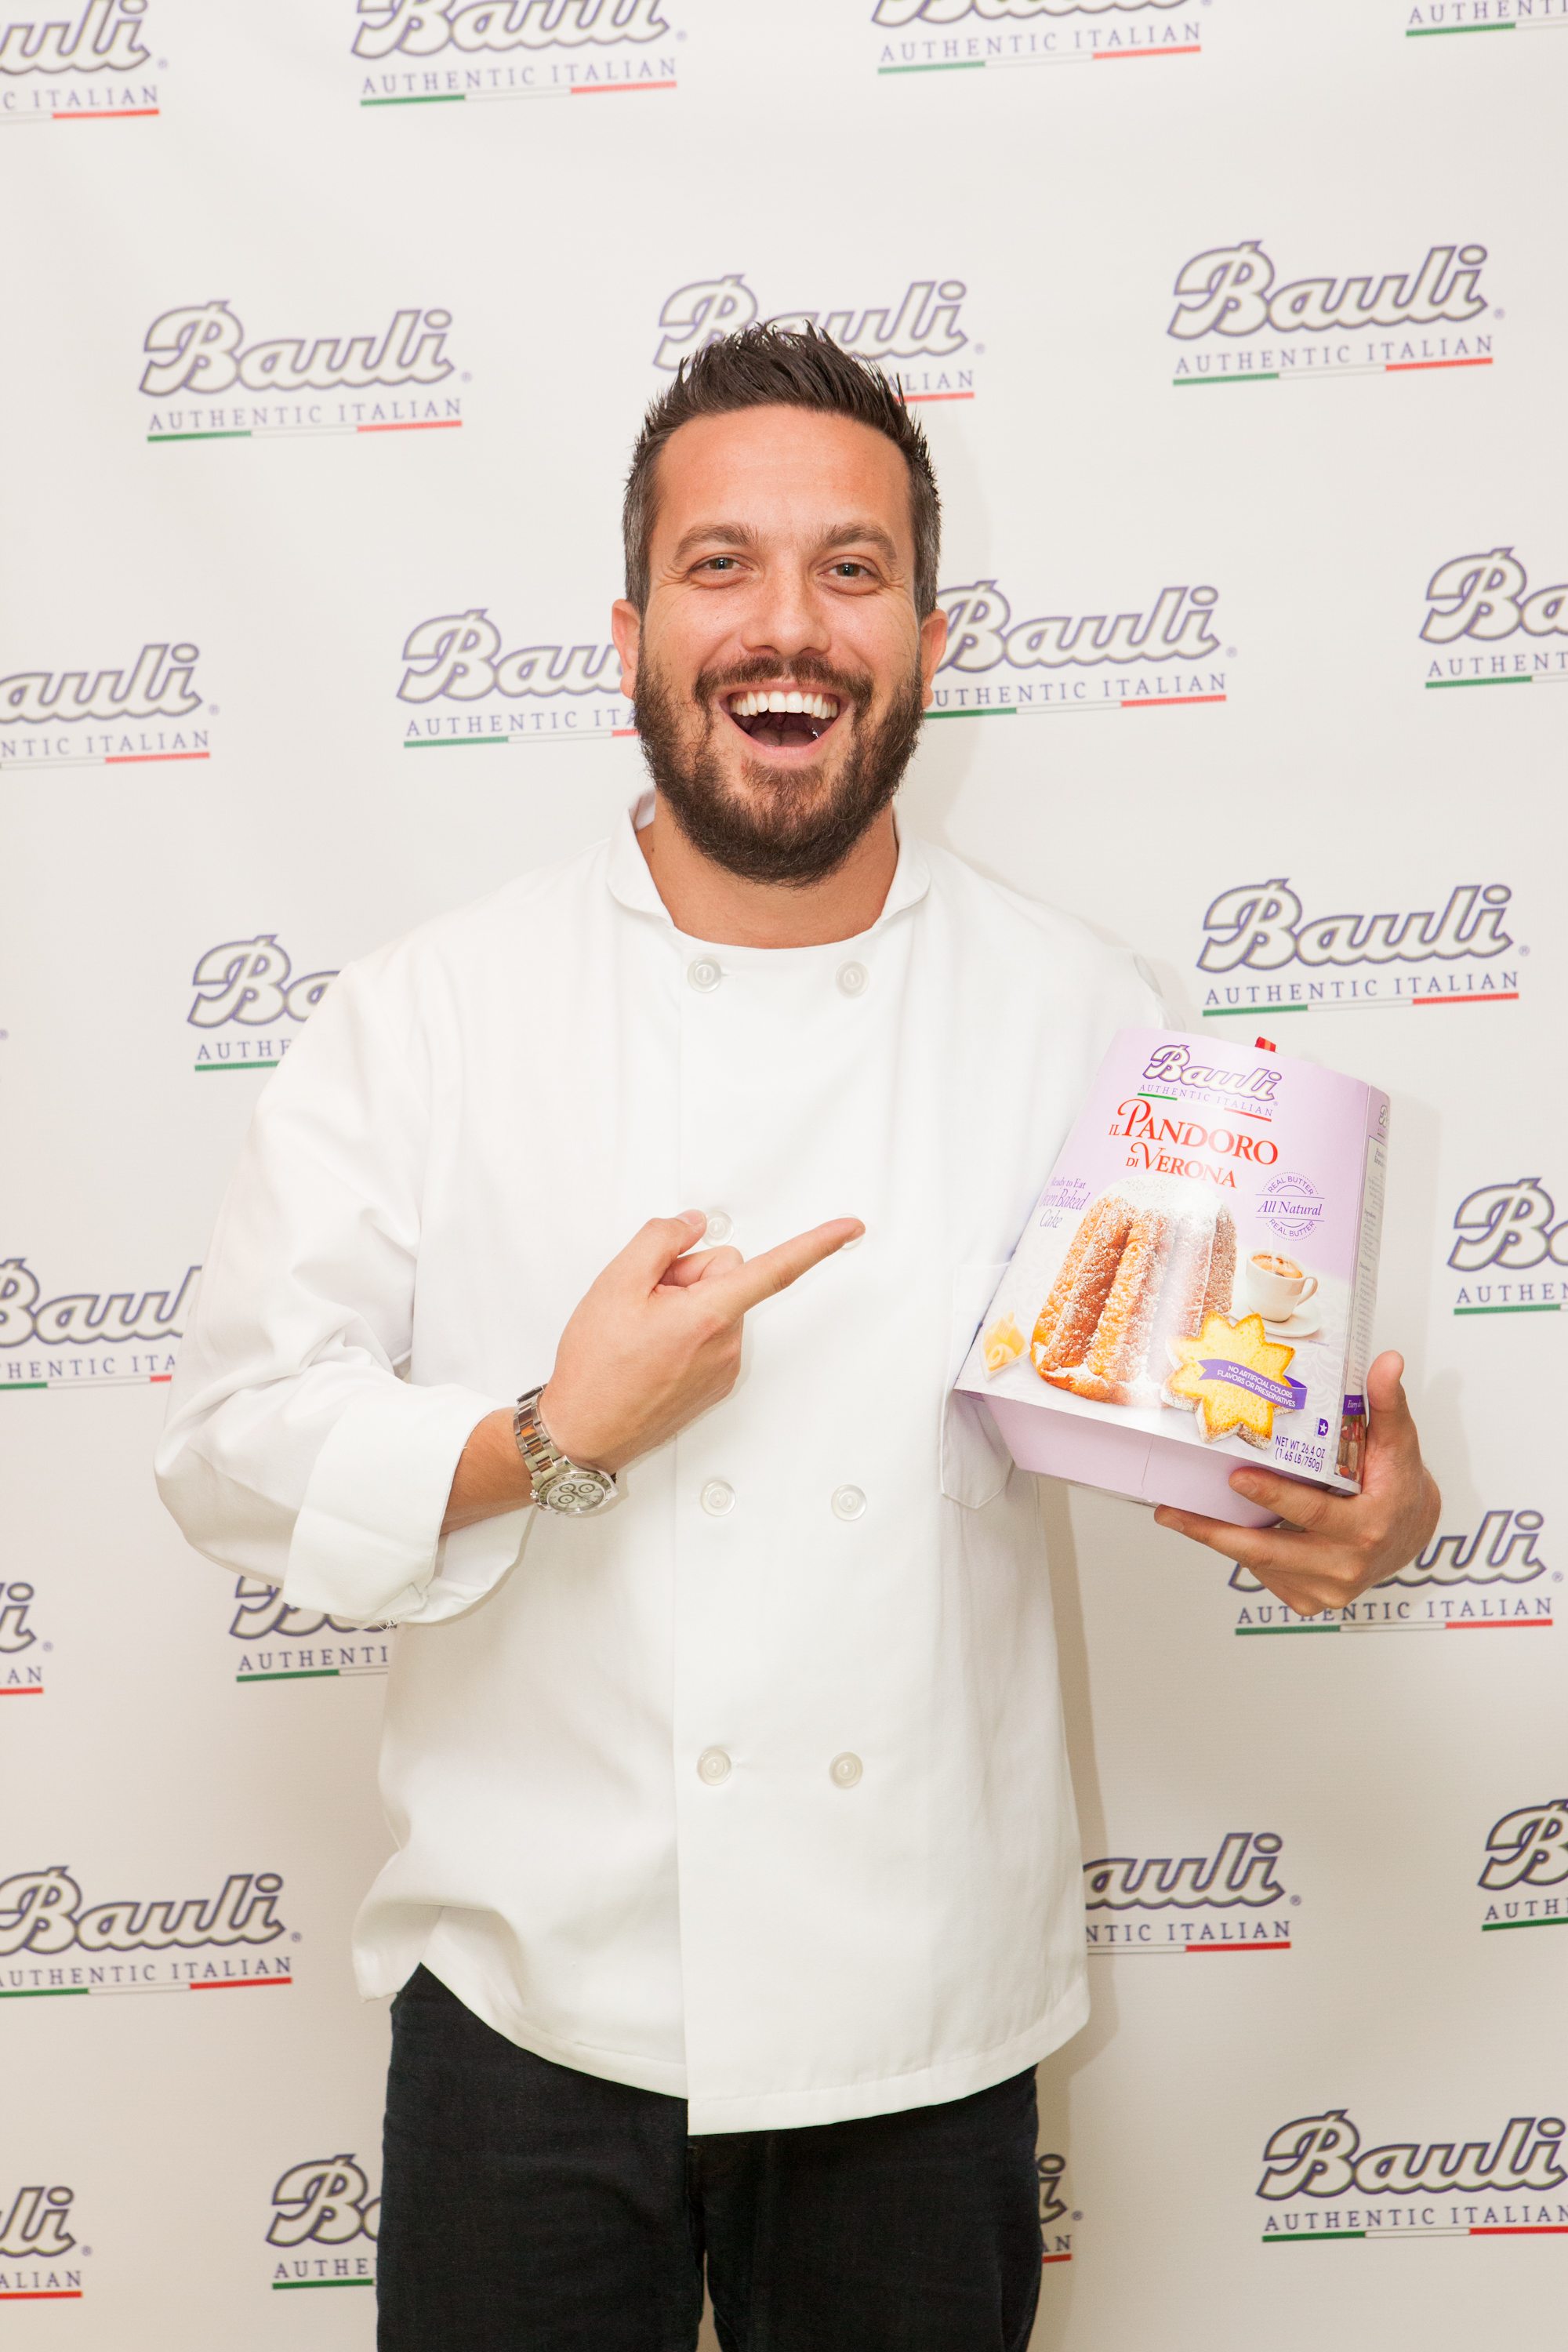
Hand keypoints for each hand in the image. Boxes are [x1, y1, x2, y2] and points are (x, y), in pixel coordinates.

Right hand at [541, 1208, 862, 1474]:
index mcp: (709, 1316)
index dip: (817, 1245)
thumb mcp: (614, 1285)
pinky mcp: (715, 1384)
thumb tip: (693, 1224)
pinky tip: (650, 1350)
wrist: (582, 1433)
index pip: (775, 1270)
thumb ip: (660, 1240)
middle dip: (689, 1274)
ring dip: (683, 1305)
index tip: (851, 1229)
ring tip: (641, 1333)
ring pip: (717, 1304)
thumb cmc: (595, 1367)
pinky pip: (711, 1334)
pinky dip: (685, 1331)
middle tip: (643, 1301)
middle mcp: (726, 1344)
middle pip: (727, 1274)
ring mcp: (723, 1368)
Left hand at [1152, 1350, 1440, 1618]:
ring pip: (1259, 1565)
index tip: (1237, 1477)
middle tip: (1172, 1510)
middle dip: (1216, 1532)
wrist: (1409, 1532)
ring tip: (1176, 1514)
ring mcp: (1327, 1588)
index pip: (1313, 1511)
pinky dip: (1238, 1552)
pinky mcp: (1310, 1599)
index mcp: (1369, 1525)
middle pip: (1269, 1551)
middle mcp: (1347, 1564)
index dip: (1273, 1497)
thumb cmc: (1398, 1483)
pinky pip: (1264, 1575)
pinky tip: (1213, 1528)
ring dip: (1216, 1541)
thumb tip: (1388, 1360)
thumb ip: (1388, 1402)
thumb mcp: (1398, 1442)